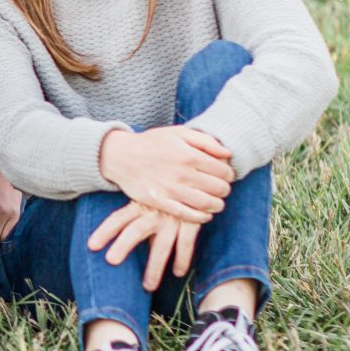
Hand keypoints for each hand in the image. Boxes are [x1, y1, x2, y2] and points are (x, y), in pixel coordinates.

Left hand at [87, 201, 201, 291]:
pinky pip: (186, 244)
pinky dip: (182, 259)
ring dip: (155, 267)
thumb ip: (135, 214)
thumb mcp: (148, 198)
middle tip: (111, 261)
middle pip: (135, 230)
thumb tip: (117, 235)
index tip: (91, 246)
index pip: (118, 218)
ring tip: (148, 286)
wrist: (196, 177)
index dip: (104, 231)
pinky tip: (178, 273)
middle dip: (123, 246)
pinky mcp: (192, 221)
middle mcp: (154, 211)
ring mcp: (173, 217)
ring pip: (162, 245)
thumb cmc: (165, 192)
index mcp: (139, 204)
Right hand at [97, 123, 233, 222]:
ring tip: (216, 202)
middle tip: (220, 189)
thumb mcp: (178, 133)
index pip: (224, 171)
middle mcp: (181, 173)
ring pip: (206, 204)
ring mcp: (170, 189)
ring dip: (217, 205)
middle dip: (224, 190)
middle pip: (219, 189)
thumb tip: (229, 154)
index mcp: (189, 155)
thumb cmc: (152, 143)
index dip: (229, 175)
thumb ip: (205, 141)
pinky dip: (201, 217)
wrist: (120, 156)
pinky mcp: (160, 202)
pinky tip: (204, 214)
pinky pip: (187, 215)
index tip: (225, 176)